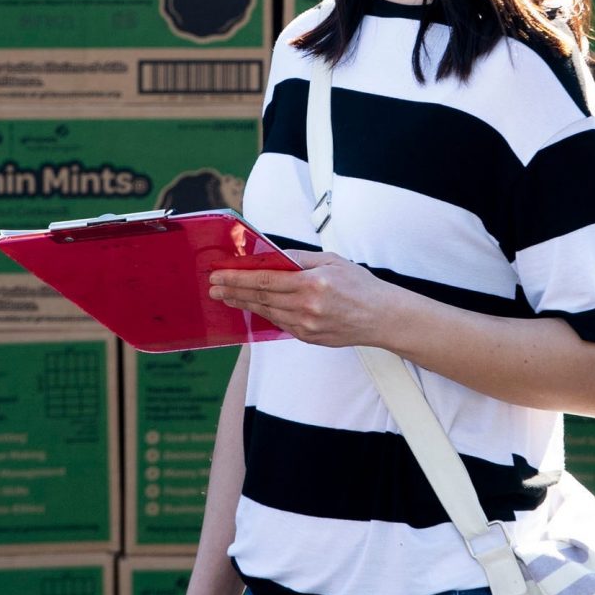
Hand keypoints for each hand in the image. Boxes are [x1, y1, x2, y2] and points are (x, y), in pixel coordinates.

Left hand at [209, 250, 409, 349]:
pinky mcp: (309, 338)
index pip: (265, 280)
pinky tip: (253, 308)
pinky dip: (265, 314)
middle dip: (233, 292)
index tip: (219, 275)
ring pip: (267, 313)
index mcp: (312, 284)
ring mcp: (307, 326)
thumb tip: (273, 256)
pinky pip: (281, 324)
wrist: (382, 317)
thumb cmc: (360, 285)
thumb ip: (300, 259)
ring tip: (226, 297)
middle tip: (213, 288)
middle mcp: (306, 307)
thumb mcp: (332, 261)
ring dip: (244, 304)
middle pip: (260, 298)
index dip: (238, 278)